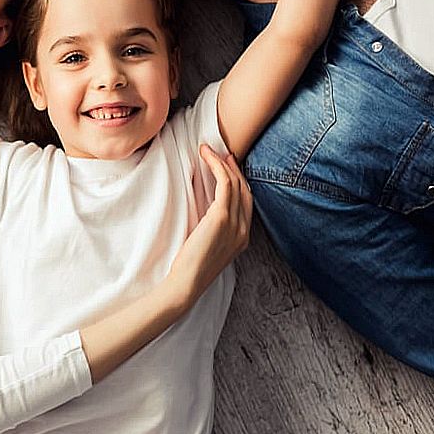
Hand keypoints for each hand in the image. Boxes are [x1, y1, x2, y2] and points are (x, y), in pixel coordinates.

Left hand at [167, 145, 252, 306]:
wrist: (186, 283)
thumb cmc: (190, 266)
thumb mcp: (208, 245)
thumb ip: (214, 228)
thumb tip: (206, 207)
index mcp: (242, 237)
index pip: (246, 202)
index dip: (239, 181)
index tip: (227, 166)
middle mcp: (243, 230)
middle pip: (244, 190)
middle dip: (234, 169)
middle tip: (221, 153)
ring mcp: (235, 224)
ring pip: (235, 184)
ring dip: (222, 163)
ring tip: (208, 151)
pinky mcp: (221, 218)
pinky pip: (225, 184)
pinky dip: (217, 166)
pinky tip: (207, 157)